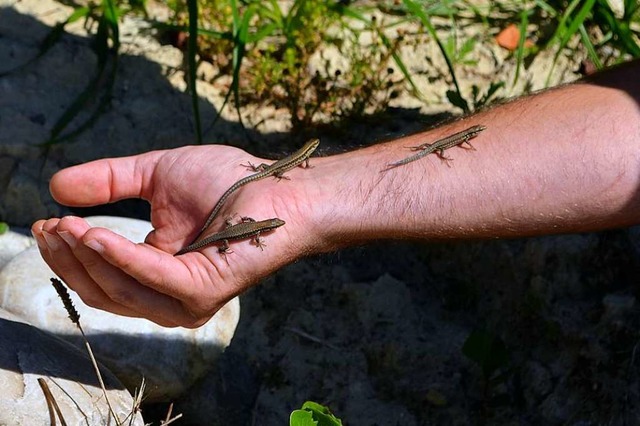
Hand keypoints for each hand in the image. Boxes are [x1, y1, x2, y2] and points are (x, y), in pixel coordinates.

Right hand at [31, 146, 312, 326]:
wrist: (280, 188)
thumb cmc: (230, 182)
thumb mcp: (156, 177)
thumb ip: (110, 183)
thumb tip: (55, 188)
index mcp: (158, 272)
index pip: (100, 276)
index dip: (67, 253)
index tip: (42, 223)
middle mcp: (169, 295)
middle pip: (101, 290)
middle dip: (68, 259)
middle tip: (45, 226)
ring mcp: (185, 299)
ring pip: (118, 290)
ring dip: (85, 258)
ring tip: (63, 225)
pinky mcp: (201, 291)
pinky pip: (149, 277)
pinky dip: (117, 256)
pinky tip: (91, 234)